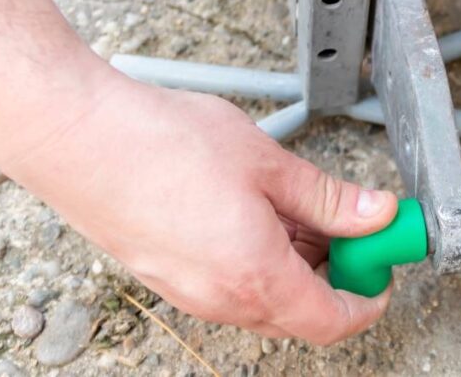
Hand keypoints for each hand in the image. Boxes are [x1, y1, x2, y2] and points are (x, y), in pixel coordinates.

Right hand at [0, 62, 397, 344]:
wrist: (76, 137)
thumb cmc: (164, 146)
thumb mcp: (269, 164)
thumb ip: (331, 198)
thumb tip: (379, 214)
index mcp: (257, 279)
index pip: (334, 322)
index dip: (371, 297)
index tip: (384, 261)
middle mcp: (222, 300)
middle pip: (302, 311)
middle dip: (338, 271)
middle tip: (352, 222)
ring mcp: (191, 291)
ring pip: (267, 296)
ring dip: (299, 261)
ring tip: (303, 203)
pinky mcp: (169, 274)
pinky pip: (233, 282)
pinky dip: (263, 256)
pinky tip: (261, 206)